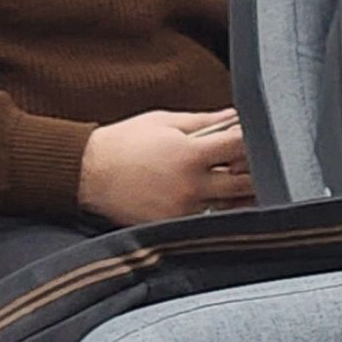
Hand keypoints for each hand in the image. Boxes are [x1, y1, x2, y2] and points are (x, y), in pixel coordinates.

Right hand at [77, 108, 253, 226]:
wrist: (88, 172)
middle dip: (253, 171)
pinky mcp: (173, 225)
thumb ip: (205, 121)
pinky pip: (207, 219)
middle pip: (246, 183)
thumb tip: (235, 116)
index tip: (249, 137)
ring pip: (230, 206)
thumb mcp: (164, 121)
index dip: (252, 139)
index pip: (242, 146)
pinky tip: (209, 196)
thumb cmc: (123, 144)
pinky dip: (215, 208)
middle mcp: (191, 186)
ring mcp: (184, 210)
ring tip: (229, 179)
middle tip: (246, 161)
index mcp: (191, 155)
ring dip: (239, 194)